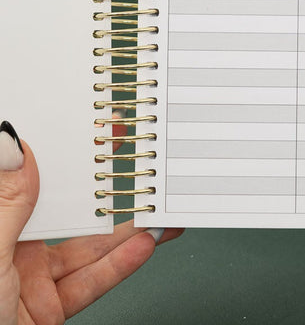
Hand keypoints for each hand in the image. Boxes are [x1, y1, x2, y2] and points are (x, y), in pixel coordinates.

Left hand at [0, 122, 182, 324]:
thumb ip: (8, 203)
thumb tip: (17, 146)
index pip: (29, 179)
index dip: (62, 154)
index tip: (94, 131)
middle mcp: (9, 250)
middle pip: (67, 212)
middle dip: (104, 192)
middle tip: (137, 169)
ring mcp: (30, 281)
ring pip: (85, 248)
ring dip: (123, 232)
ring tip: (154, 213)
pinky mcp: (48, 309)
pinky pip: (89, 282)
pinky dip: (119, 266)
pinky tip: (142, 247)